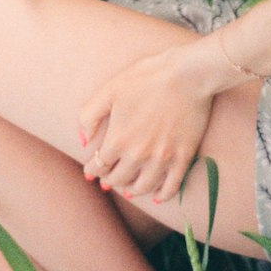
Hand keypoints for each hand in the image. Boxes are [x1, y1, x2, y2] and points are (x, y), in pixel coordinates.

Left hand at [78, 44, 214, 203]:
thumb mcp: (109, 90)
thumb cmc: (147, 77)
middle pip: (118, 179)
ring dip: (131, 190)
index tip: (91, 169)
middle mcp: (138, 155)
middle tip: (107, 178)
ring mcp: (162, 159)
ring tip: (128, 187)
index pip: (99, 165)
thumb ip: (89, 116)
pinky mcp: (183, 158)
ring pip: (142, 188)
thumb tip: (84, 142)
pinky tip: (155, 195)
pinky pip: (171, 187)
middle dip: (109, 179)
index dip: (92, 169)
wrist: (187, 74)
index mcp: (118, 139)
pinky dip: (161, 196)